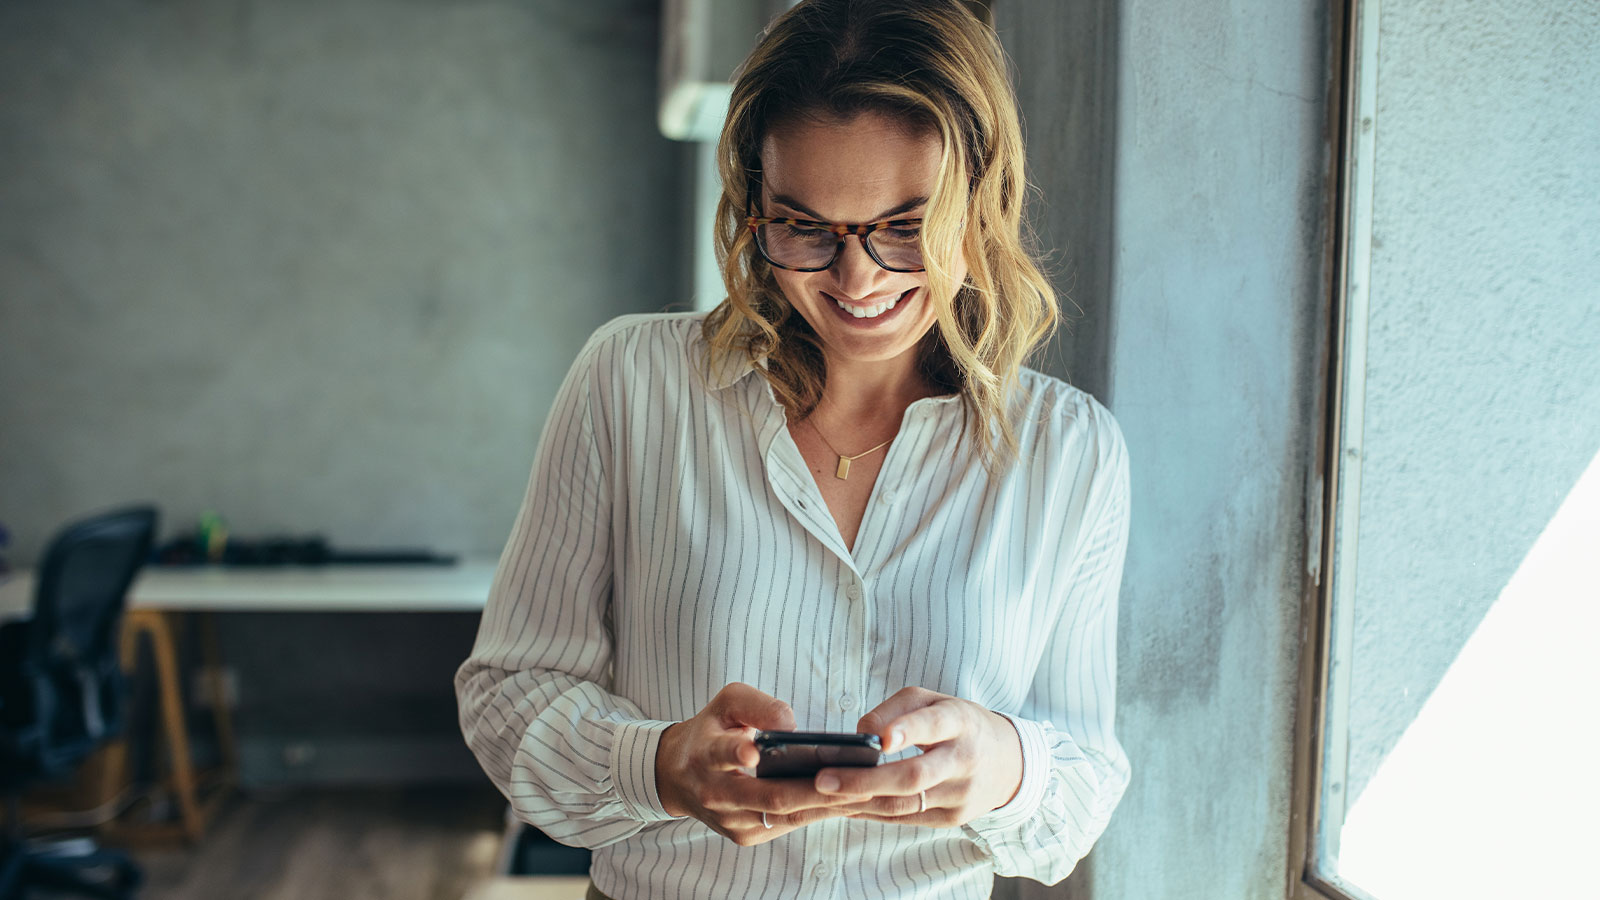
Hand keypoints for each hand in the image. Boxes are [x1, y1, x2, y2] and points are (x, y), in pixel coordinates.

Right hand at [654, 683, 868, 845]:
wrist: (677, 775)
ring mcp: (731, 820)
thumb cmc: (711, 731)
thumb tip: (790, 725)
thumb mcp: (725, 703)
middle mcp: (716, 793)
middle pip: (768, 795)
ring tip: (863, 791)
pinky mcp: (746, 835)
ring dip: (824, 805)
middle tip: (852, 782)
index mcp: (706, 753)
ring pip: (784, 815)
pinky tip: (849, 801)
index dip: (737, 754)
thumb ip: (756, 705)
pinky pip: (788, 824)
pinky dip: (818, 812)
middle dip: (810, 790)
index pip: (721, 754)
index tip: (753, 753)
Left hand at [815, 687, 1023, 826]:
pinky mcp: (953, 819)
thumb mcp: (934, 700)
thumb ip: (896, 709)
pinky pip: (906, 818)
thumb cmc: (959, 723)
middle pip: (913, 776)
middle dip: (865, 780)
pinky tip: (844, 806)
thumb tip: (860, 733)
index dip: (907, 731)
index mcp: (960, 721)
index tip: (879, 740)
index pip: (934, 725)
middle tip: (823, 779)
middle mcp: (964, 760)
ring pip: (905, 804)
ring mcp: (961, 795)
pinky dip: (873, 813)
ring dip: (861, 802)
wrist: (1008, 762)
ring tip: (823, 794)